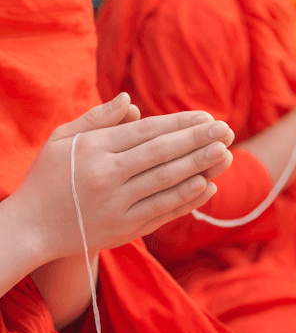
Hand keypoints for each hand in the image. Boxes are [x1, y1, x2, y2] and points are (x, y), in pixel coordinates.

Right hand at [9, 93, 233, 261]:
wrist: (30, 228)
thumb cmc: (48, 177)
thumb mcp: (62, 139)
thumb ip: (96, 118)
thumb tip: (131, 101)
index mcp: (93, 150)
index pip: (147, 132)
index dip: (180, 125)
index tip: (207, 118)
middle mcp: (106, 177)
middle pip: (162, 155)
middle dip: (198, 142)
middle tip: (228, 131)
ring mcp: (117, 207)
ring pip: (166, 184)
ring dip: (200, 168)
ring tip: (226, 154)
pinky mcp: (124, 231)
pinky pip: (162, 212)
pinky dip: (187, 200)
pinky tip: (208, 186)